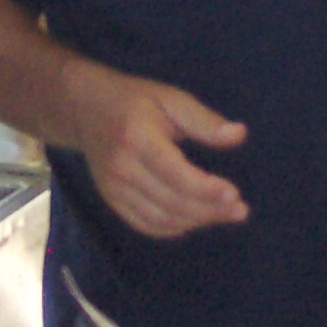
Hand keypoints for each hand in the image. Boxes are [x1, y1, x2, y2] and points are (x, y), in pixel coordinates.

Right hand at [75, 75, 249, 238]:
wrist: (85, 109)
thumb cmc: (135, 100)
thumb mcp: (171, 98)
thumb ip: (204, 120)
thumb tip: (238, 135)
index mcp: (138, 139)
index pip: (176, 174)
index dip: (206, 190)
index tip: (235, 195)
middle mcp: (122, 169)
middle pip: (172, 201)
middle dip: (210, 210)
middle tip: (240, 210)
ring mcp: (114, 189)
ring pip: (161, 218)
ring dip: (196, 221)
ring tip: (224, 214)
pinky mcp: (111, 200)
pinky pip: (146, 224)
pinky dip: (173, 227)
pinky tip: (195, 219)